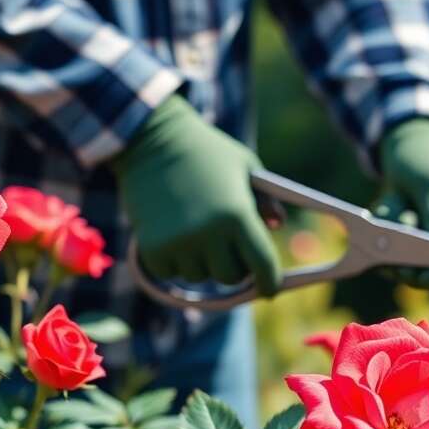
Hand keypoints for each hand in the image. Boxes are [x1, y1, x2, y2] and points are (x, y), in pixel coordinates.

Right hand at [109, 96, 280, 295]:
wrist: (150, 139)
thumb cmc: (206, 151)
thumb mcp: (245, 167)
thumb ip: (265, 199)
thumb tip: (278, 226)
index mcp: (237, 215)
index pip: (263, 264)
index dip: (270, 282)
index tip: (271, 290)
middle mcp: (209, 234)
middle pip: (232, 277)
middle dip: (235, 267)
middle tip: (229, 250)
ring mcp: (179, 243)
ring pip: (201, 275)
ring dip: (203, 262)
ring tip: (196, 230)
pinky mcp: (152, 248)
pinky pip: (172, 272)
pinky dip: (176, 261)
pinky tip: (174, 233)